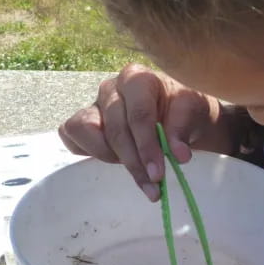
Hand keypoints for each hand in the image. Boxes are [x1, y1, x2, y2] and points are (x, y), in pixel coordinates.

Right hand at [59, 64, 230, 200]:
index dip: (147, 147)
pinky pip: (72, 136)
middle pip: (115, 128)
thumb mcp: (191, 112)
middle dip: (133, 161)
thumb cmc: (183, 108)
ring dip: (109, 157)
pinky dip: (88, 152)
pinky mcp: (85, 122)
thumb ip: (182, 131)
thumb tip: (179, 156)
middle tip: (153, 185)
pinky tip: (114, 163)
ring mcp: (95, 105)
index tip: (158, 174)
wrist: (179, 113)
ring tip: (135, 170)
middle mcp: (112, 88)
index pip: (138, 114)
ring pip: (85, 129)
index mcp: (138, 78)